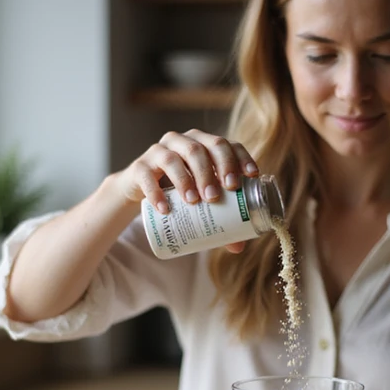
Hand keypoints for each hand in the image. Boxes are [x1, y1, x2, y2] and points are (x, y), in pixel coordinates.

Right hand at [120, 129, 259, 252]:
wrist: (143, 190)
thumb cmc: (181, 191)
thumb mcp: (201, 201)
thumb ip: (219, 218)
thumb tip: (238, 247)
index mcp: (204, 144)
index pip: (226, 144)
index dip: (239, 158)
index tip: (249, 176)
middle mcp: (183, 142)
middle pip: (200, 149)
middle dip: (211, 171)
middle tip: (216, 197)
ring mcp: (159, 151)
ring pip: (173, 159)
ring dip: (185, 180)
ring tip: (193, 202)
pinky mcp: (140, 167)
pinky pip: (146, 175)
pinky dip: (156, 193)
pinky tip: (165, 209)